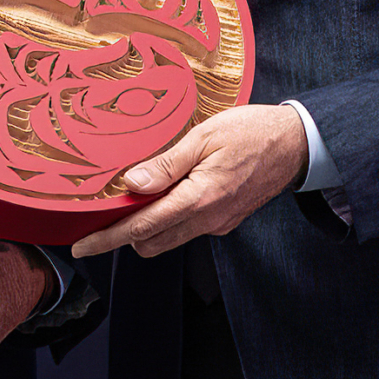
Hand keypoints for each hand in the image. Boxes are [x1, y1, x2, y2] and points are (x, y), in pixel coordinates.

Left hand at [66, 104, 309, 259]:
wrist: (297, 143)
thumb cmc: (252, 132)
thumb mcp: (204, 137)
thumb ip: (166, 164)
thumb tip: (132, 184)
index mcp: (199, 198)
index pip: (142, 227)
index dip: (107, 239)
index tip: (81, 246)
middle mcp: (208, 219)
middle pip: (151, 243)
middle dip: (123, 235)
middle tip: (105, 212)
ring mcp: (218, 223)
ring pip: (169, 239)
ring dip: (147, 227)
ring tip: (135, 198)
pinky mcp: (226, 220)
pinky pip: (188, 228)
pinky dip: (169, 219)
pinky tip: (166, 194)